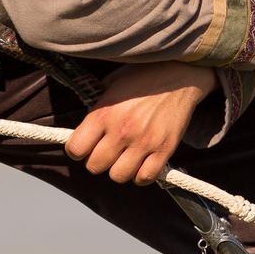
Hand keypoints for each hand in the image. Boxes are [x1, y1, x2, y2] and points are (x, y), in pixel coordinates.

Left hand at [64, 62, 215, 183]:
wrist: (179, 76)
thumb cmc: (141, 78)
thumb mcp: (110, 86)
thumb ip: (96, 110)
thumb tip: (83, 132)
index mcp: (103, 113)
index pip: (75, 149)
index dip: (77, 150)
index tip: (84, 147)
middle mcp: (122, 130)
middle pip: (95, 166)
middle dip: (97, 160)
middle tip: (106, 151)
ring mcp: (144, 142)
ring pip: (119, 176)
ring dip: (119, 169)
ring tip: (124, 158)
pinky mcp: (165, 149)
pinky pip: (145, 177)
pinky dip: (141, 175)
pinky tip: (141, 164)